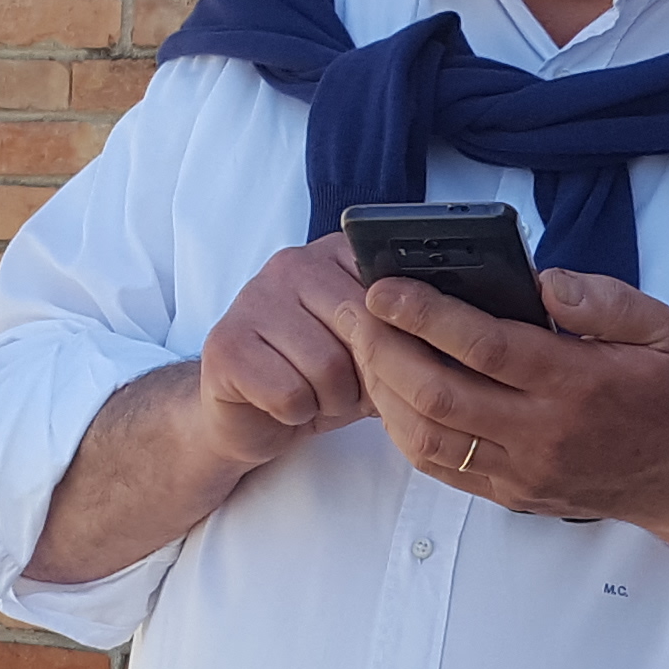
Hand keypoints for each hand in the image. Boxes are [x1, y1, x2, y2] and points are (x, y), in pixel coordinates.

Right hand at [190, 237, 380, 468]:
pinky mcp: (225, 343)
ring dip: (330, 400)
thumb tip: (443, 339)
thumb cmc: (319, 379)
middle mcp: (293, 264)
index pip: (393, 295)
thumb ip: (402, 334)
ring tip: (316, 396)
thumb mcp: (373, 353)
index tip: (385, 361)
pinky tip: (285, 405)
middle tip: (348, 388)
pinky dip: (296, 413)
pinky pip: (289, 393)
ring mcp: (253, 298)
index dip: (397, 345)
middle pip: (363, 331)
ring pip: (327, 366)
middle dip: (365, 377)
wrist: (250, 415)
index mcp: (337, 254)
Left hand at [336, 267, 668, 528]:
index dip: (427, 315)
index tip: (386, 287)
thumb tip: (543, 281)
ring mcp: (522, 469)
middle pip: (439, 394)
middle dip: (385, 349)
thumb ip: (603, 299)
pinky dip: (403, 428)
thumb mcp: (658, 327)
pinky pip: (439, 466)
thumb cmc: (664, 389)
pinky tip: (390, 392)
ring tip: (365, 347)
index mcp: (577, 382)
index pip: (486, 347)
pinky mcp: (509, 494)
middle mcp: (543, 431)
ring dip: (383, 391)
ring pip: (427, 436)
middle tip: (357, 312)